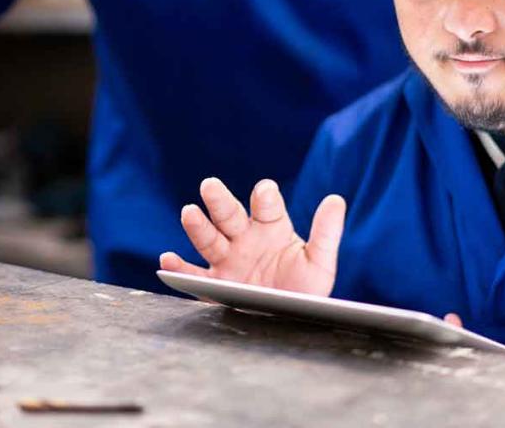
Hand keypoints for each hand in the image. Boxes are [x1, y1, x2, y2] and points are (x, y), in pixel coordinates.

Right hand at [159, 177, 344, 296]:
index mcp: (271, 226)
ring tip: (189, 212)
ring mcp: (228, 260)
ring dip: (198, 226)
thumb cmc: (305, 289)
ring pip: (209, 239)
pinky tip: (168, 259)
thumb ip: (326, 233)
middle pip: (229, 215)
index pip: (267, 206)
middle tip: (210, 185)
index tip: (265, 191)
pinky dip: (180, 269)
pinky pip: (195, 275)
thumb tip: (336, 199)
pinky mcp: (215, 283)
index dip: (265, 197)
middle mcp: (245, 238)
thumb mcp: (319, 263)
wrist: (289, 318)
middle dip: (220, 201)